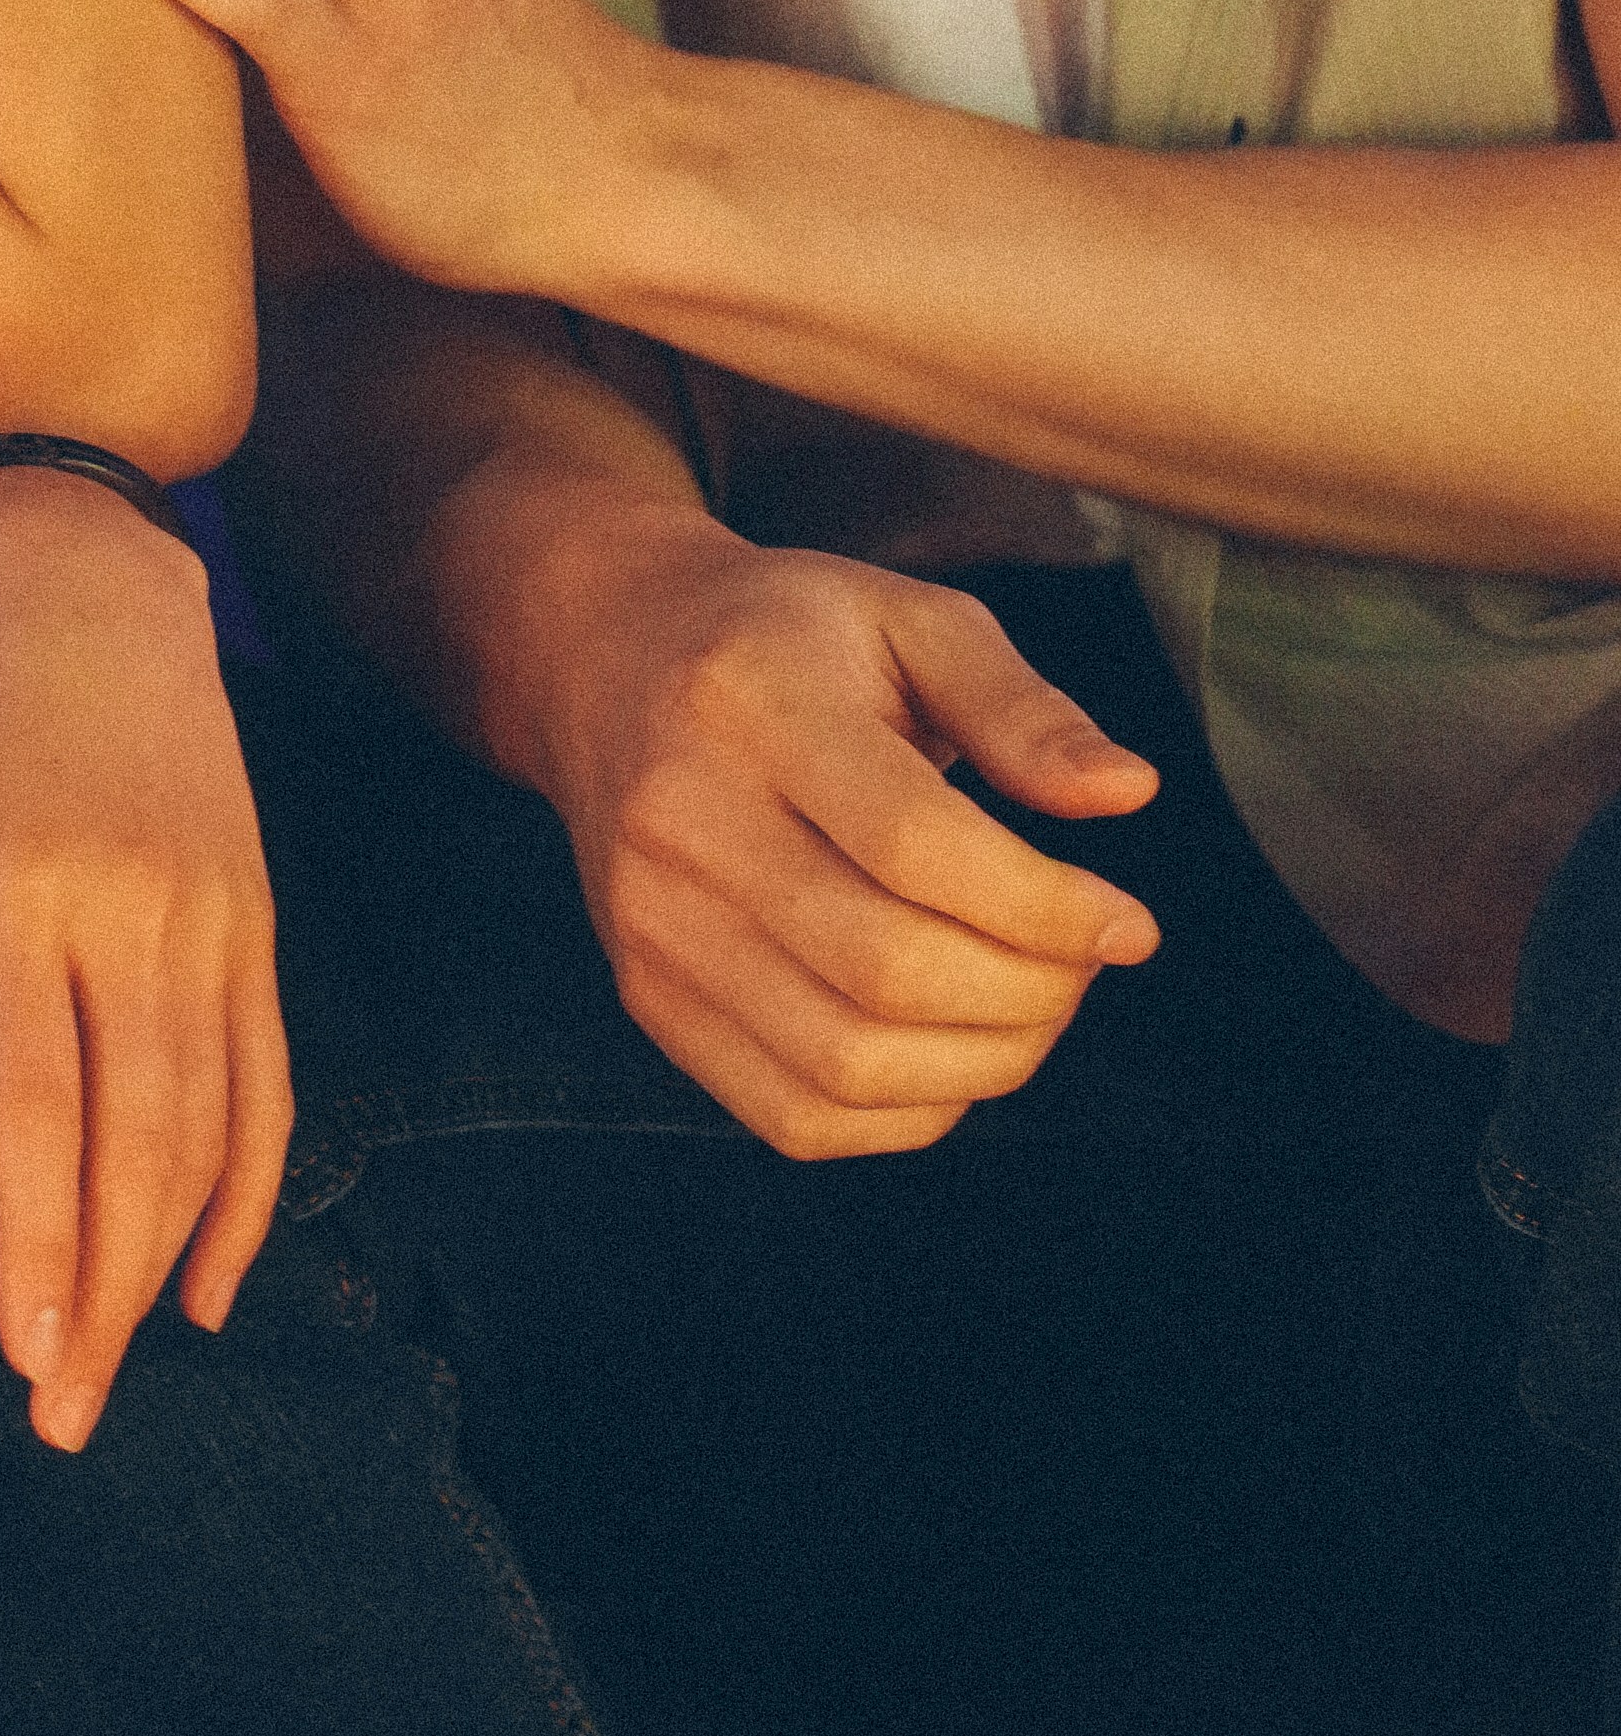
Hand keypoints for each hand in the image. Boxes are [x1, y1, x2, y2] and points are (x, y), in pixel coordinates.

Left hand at [0, 468, 291, 1446]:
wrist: (87, 600)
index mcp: (19, 893)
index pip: (38, 1100)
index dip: (36, 1236)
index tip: (21, 1352)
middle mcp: (131, 912)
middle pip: (135, 1138)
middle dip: (100, 1290)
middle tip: (60, 1412)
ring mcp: (210, 920)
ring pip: (210, 1125)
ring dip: (167, 1263)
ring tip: (111, 1366)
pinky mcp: (256, 924)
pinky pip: (267, 1082)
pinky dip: (249, 1193)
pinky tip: (209, 1286)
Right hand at [526, 503, 1161, 1155]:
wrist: (604, 659)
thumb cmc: (785, 639)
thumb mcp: (906, 620)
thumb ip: (1020, 705)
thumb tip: (1130, 793)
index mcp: (748, 702)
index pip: (914, 845)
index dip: (1045, 907)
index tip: (1127, 923)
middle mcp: (680, 819)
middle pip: (886, 968)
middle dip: (1031, 993)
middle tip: (1083, 963)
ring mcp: (652, 923)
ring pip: (845, 1062)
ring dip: (983, 1064)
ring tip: (1033, 1005)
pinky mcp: (647, 995)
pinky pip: (796, 1115)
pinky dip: (907, 1111)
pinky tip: (952, 1047)